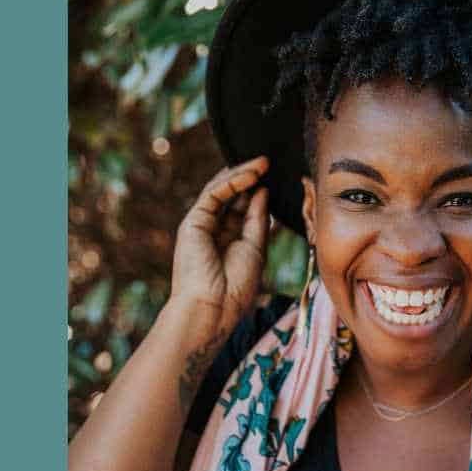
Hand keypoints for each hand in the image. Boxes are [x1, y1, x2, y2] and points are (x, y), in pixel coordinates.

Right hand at [168, 157, 270, 338]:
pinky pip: (213, 194)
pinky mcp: (193, 222)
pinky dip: (232, 181)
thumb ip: (258, 219)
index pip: (245, 208)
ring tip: (263, 163)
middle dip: (251, 178)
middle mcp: (215, 230)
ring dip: (242, 174)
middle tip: (270, 163)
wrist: (213, 308)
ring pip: (221, 190)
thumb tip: (263, 191)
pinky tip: (251, 175)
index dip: (260, 192)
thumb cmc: (237, 287)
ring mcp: (202, 225)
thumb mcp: (256, 248)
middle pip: (233, 196)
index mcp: (231, 240)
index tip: (278, 179)